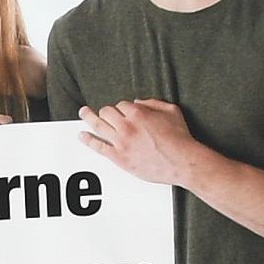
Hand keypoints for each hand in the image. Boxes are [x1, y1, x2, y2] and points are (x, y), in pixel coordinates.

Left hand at [76, 99, 195, 188]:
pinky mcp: (118, 157)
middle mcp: (127, 126)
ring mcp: (121, 142)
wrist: (181, 161)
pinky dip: (88, 140)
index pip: (121, 105)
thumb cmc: (179, 138)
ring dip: (88, 117)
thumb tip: (138, 102)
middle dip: (105, 111)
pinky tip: (82, 136)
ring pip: (98, 126)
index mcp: (139, 113)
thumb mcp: (172, 111)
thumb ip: (153, 103)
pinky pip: (98, 147)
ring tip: (82, 113)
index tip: (122, 111)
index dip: (121, 108)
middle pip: (107, 112)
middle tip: (100, 111)